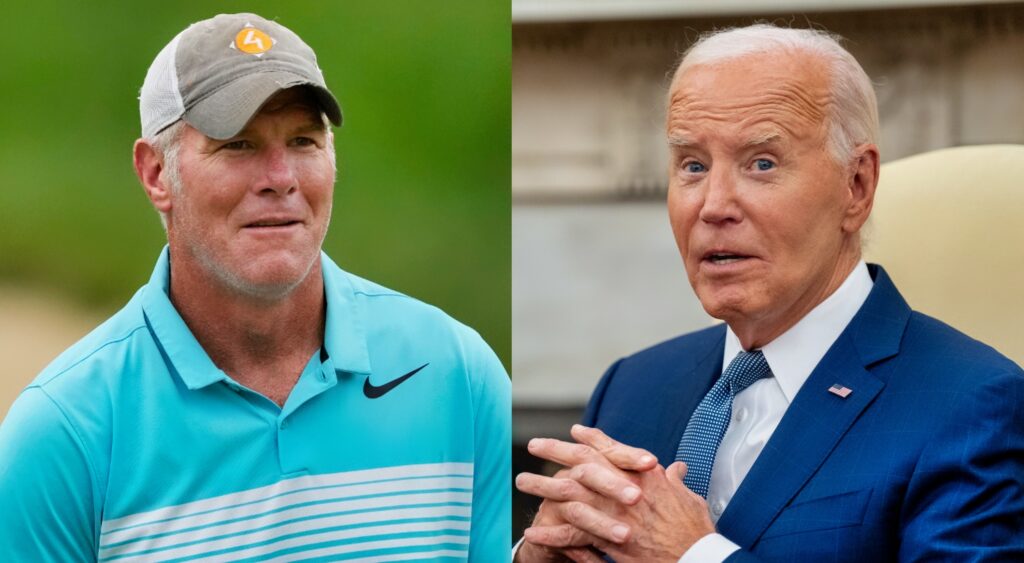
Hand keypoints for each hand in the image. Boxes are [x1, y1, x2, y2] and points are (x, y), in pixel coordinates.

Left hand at [520, 426, 715, 562]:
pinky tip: (532, 531)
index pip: (612, 450)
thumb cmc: (696, 531)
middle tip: (534, 444)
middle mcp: (626, 490)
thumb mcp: (688, 499)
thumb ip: (674, 482)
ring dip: (543, 487)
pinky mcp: (608, 542)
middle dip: (556, 451)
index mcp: (645, 477)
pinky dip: (551, 534)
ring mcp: (615, 516)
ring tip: (521, 481)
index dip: (591, 438)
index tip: (573, 430)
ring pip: (570, 495)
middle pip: (582, 463)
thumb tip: (674, 468)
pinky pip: (572, 536)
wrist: (698, 559)